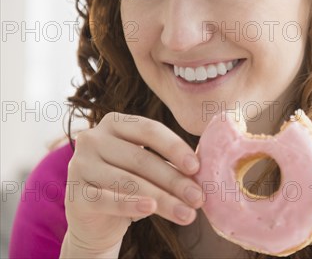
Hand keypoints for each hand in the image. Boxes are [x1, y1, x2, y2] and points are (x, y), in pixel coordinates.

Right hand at [61, 112, 203, 256]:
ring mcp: (80, 165)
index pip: (150, 130)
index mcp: (115, 122)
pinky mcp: (74, 194)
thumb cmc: (130, 185)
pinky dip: (130, 205)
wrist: (97, 221)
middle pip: (141, 158)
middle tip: (198, 198)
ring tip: (187, 214)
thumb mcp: (148, 167)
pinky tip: (150, 209)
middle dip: (174, 180)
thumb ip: (170, 160)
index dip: (175, 148)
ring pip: (128, 182)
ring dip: (163, 199)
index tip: (197, 167)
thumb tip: (206, 167)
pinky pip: (107, 199)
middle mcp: (93, 139)